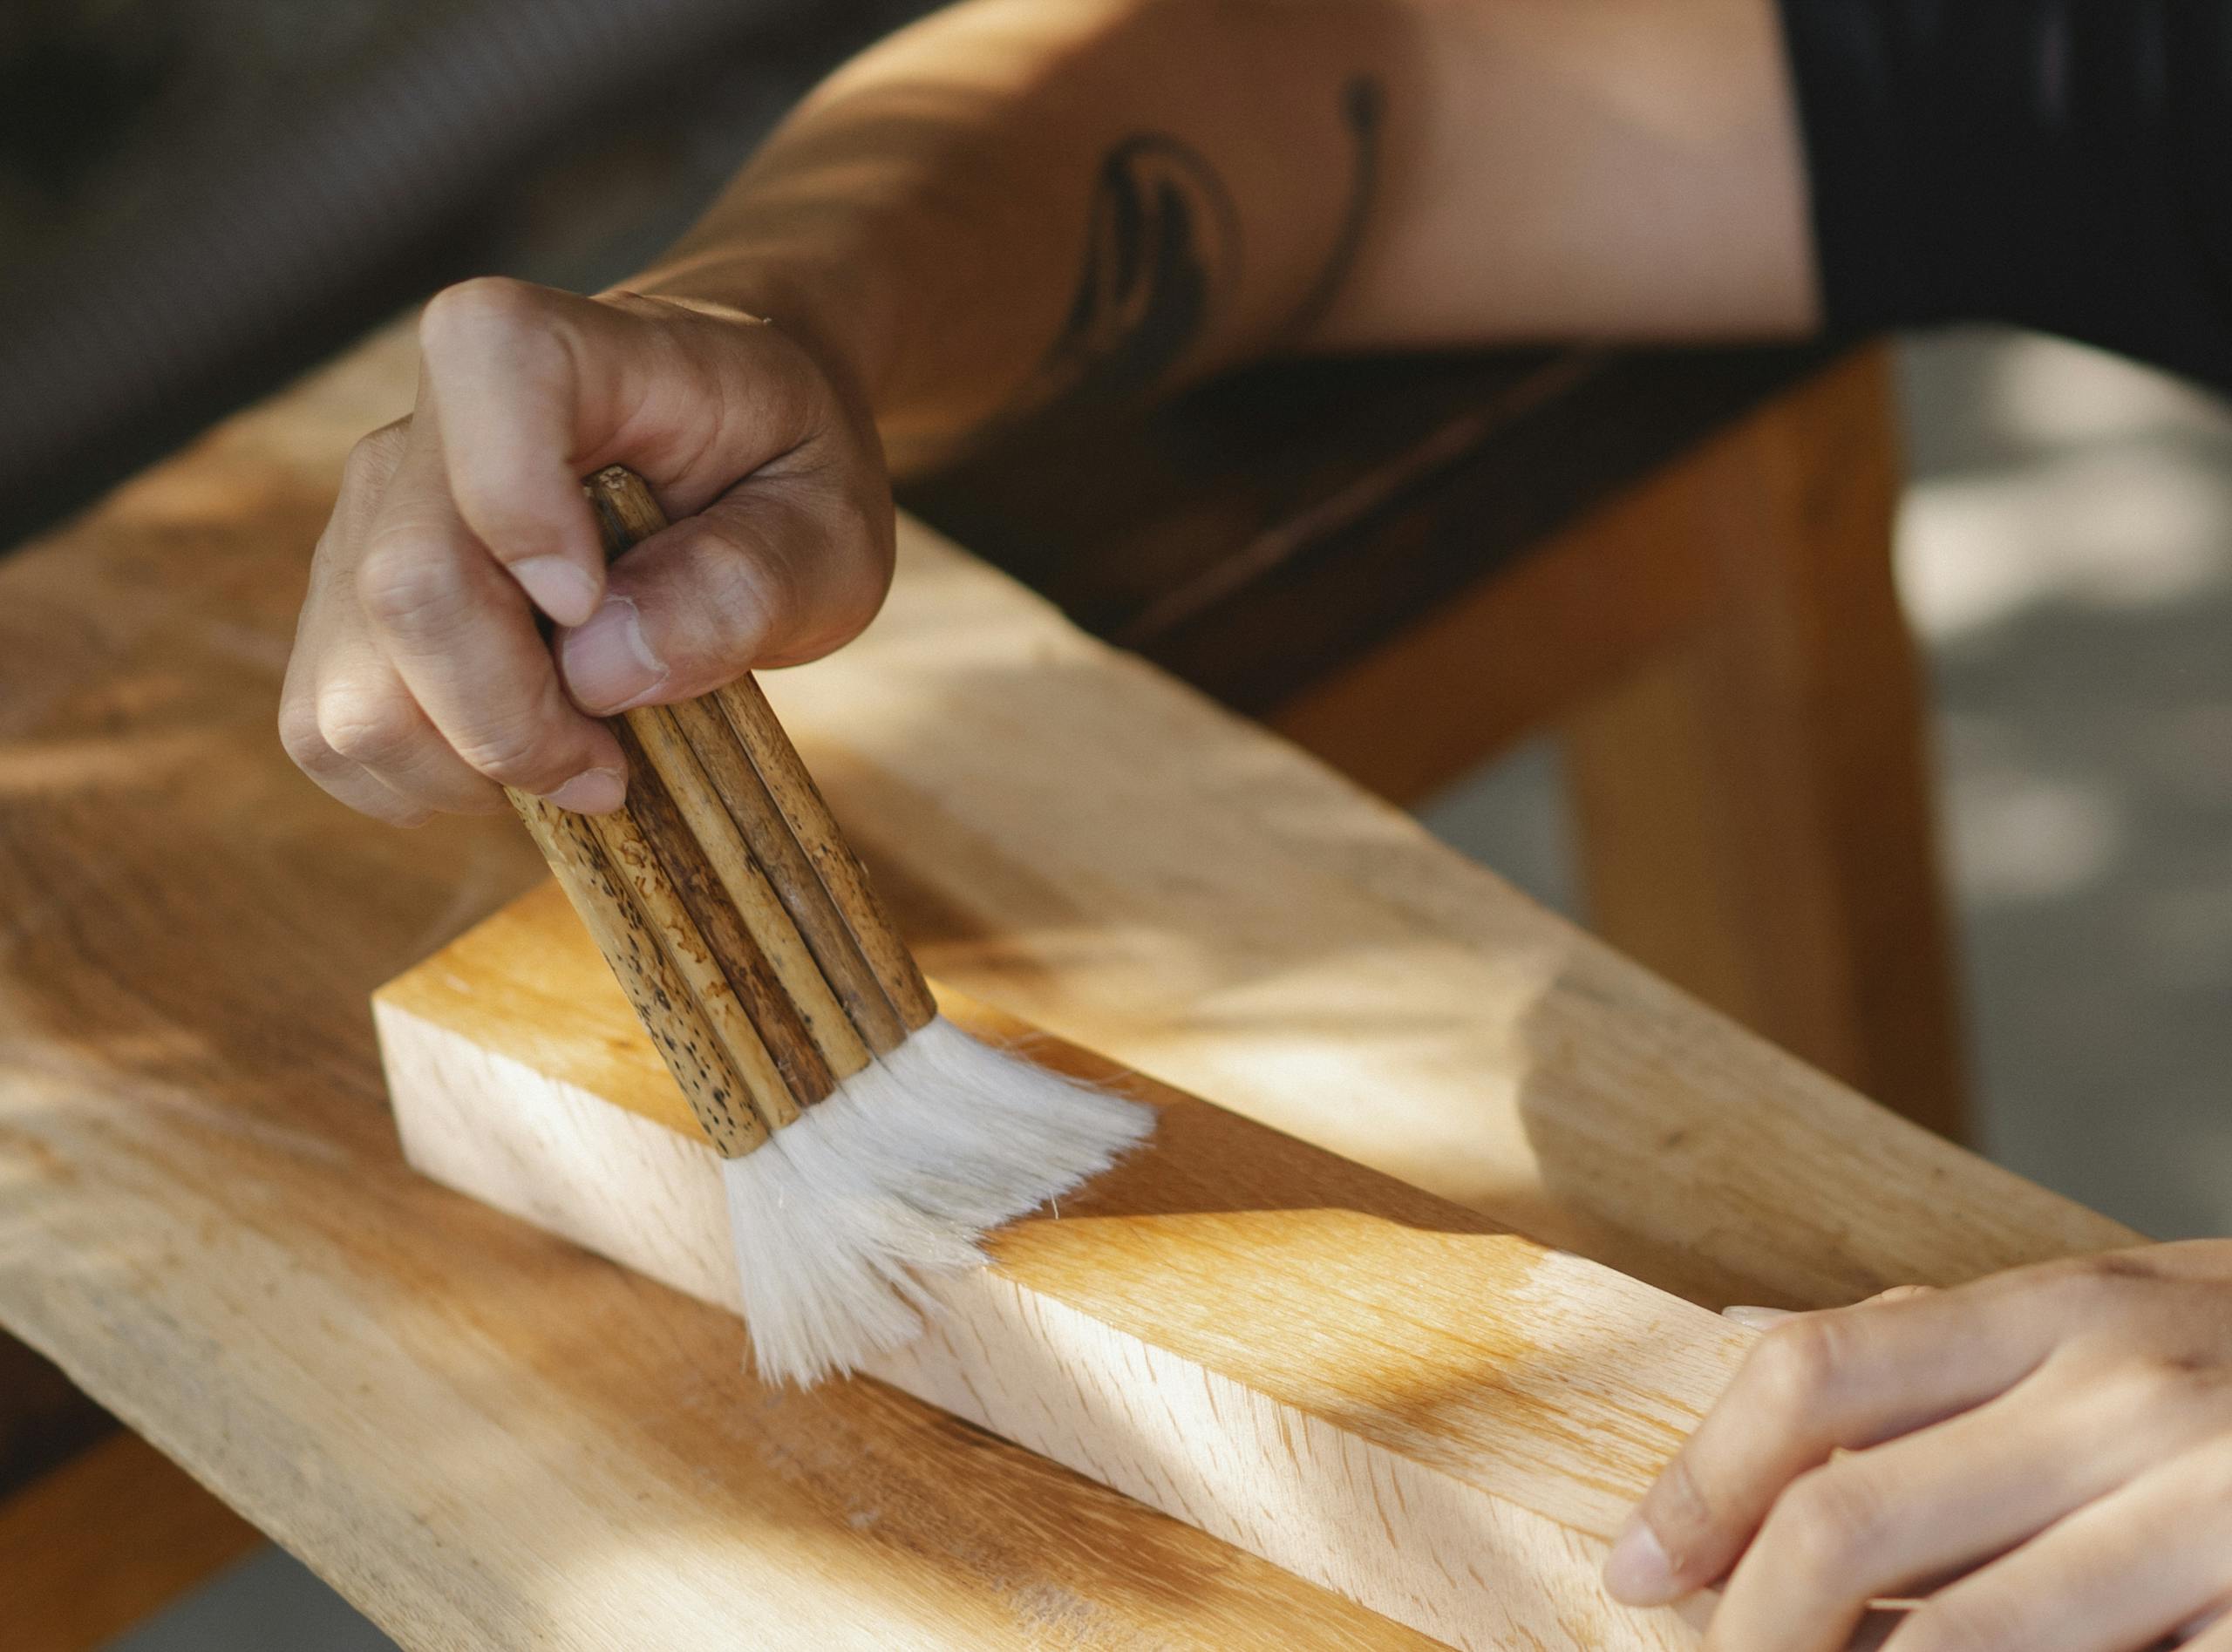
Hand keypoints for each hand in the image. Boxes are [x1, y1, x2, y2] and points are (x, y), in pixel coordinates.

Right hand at [280, 278, 893, 823]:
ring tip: (575, 763)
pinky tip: (514, 758)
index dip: (524, 511)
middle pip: (407, 586)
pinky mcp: (347, 607)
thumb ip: (746, 582)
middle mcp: (431, 424)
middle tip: (616, 767)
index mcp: (567, 351)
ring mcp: (372, 519)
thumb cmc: (784, 475)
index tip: (597, 605)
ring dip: (467, 767)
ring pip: (350, 689)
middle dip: (514, 721)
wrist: (728, 449)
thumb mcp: (830, 529)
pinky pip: (332, 732)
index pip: (489, 373)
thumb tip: (601, 668)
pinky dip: (422, 781)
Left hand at [1606, 1242, 2231, 1649]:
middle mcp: (2129, 1398)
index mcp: (2065, 1309)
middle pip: (1853, 1523)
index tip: (1637, 1570)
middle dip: (1749, 1631)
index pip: (1812, 1378)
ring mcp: (2219, 1513)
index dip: (1696, 1482)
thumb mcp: (2116, 1305)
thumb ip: (1939, 1339)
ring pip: (1967, 1642)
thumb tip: (1735, 1338)